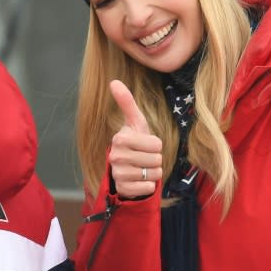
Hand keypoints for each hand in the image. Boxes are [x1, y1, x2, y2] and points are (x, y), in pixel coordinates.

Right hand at [108, 80, 162, 198]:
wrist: (125, 169)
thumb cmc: (134, 142)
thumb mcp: (134, 123)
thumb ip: (126, 102)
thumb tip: (114, 81)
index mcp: (120, 138)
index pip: (156, 144)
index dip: (155, 145)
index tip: (145, 145)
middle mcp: (116, 156)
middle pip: (156, 160)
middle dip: (155, 160)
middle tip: (144, 158)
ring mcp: (118, 174)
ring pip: (154, 174)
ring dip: (152, 173)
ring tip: (142, 169)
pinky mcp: (123, 189)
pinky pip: (148, 188)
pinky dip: (148, 185)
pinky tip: (139, 181)